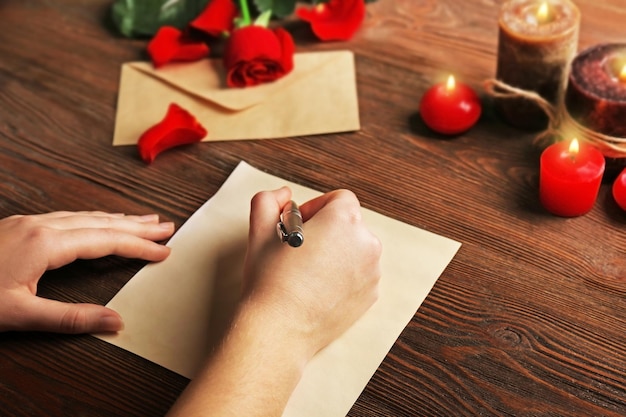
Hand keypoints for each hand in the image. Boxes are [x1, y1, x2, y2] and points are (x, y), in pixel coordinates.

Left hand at [0, 211, 173, 333]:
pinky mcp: (18, 226)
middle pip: (100, 221)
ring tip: (142, 220)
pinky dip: (93, 219)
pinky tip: (96, 223)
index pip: (106, 241)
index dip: (139, 246)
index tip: (164, 250)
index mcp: (45, 243)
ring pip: (84, 215)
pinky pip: (68, 217)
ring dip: (117, 218)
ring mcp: (27, 222)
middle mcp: (40, 225)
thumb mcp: (19, 315)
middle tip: (165, 225)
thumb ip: (70, 318)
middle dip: (136, 224)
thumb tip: (115, 321)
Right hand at [243, 186, 382, 358]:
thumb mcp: (260, 229)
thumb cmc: (270, 279)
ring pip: (355, 249)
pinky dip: (344, 276)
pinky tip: (319, 288)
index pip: (339, 198)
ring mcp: (372, 271)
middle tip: (300, 249)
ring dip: (336, 252)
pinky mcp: (371, 295)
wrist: (280, 330)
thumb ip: (269, 200)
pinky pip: (360, 274)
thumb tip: (284, 195)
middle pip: (349, 224)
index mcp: (344, 221)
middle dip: (326, 230)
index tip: (300, 224)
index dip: (316, 207)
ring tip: (308, 271)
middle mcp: (366, 243)